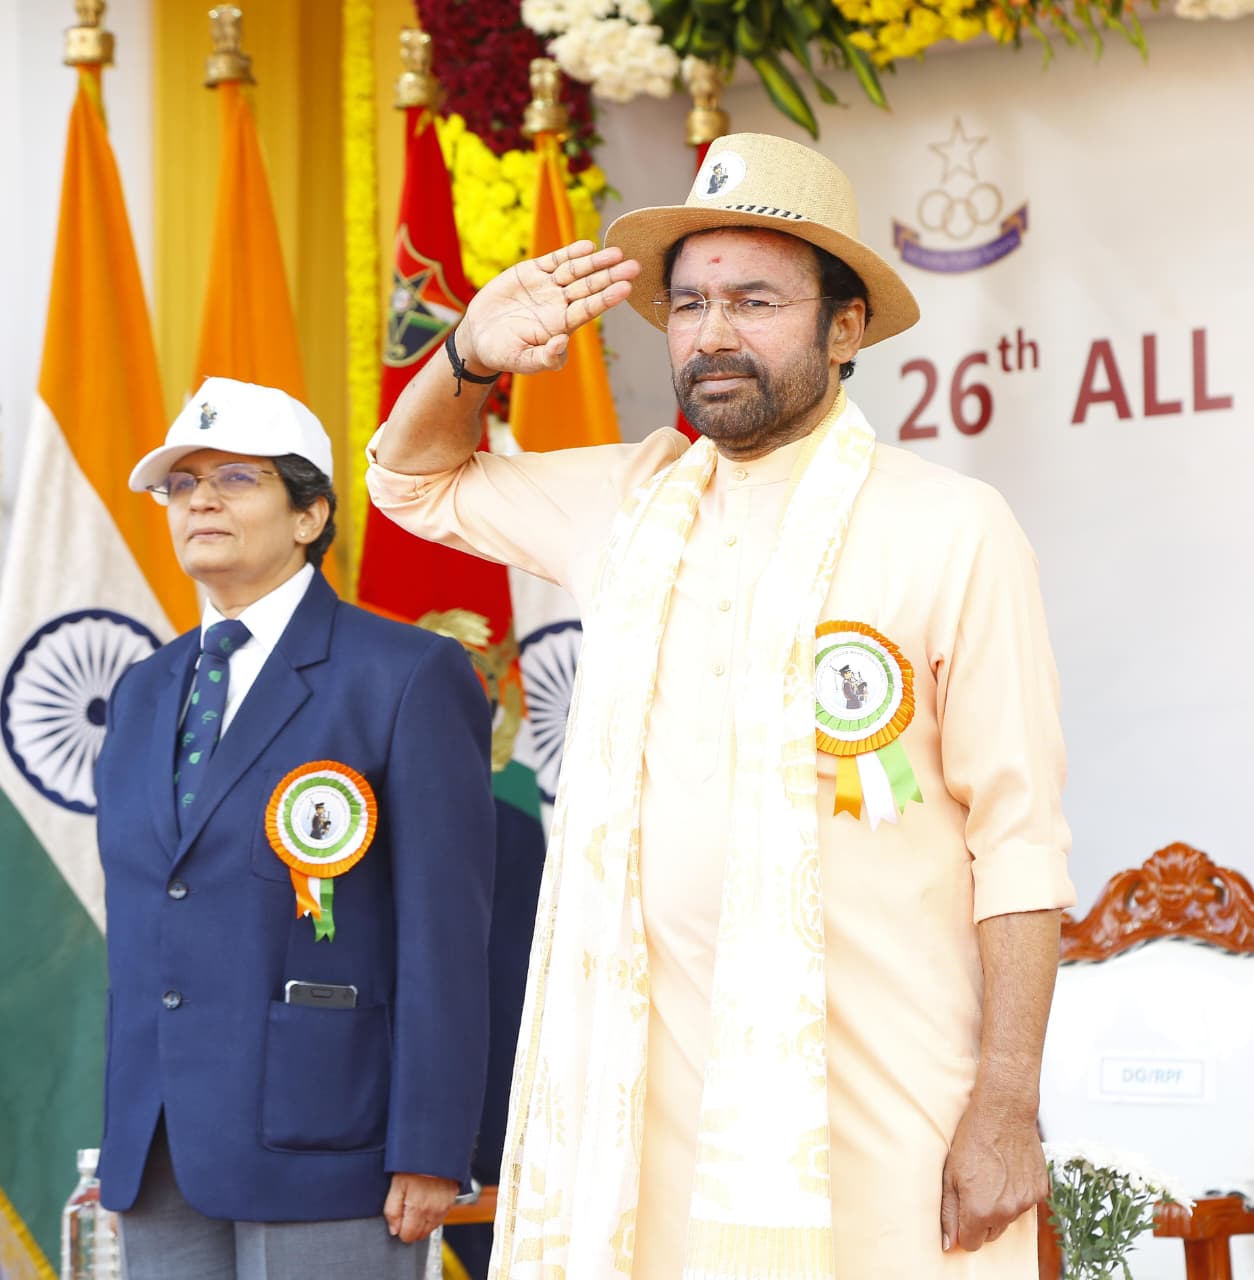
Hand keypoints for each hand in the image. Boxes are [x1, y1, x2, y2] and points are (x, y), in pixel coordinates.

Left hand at [383, 1172, 458, 1242]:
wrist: (437, 1150)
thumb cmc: (415, 1165)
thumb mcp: (397, 1184)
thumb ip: (392, 1210)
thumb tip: (394, 1230)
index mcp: (418, 1210)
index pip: (408, 1236)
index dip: (400, 1229)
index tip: (398, 1217)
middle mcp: (433, 1212)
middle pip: (420, 1235)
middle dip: (411, 1228)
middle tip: (406, 1209)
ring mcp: (444, 1207)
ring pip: (430, 1228)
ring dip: (422, 1222)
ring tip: (417, 1203)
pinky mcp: (451, 1201)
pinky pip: (440, 1218)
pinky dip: (432, 1215)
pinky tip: (427, 1202)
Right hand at [457, 240, 639, 375]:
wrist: (479, 335)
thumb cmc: (504, 353)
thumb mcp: (524, 361)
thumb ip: (545, 358)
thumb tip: (562, 344)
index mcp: (561, 325)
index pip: (589, 309)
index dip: (607, 298)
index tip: (626, 288)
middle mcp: (559, 304)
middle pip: (590, 287)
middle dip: (611, 276)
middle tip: (634, 266)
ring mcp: (547, 286)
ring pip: (576, 271)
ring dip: (596, 262)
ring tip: (616, 252)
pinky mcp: (533, 272)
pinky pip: (556, 259)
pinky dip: (570, 252)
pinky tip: (588, 246)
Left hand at [940, 1097, 1047, 1252]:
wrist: (1003, 1114)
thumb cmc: (972, 1140)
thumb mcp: (950, 1174)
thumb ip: (948, 1212)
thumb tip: (949, 1244)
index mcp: (980, 1211)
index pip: (971, 1243)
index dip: (964, 1229)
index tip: (961, 1213)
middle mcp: (1006, 1212)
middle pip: (991, 1234)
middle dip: (981, 1220)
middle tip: (975, 1191)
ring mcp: (1025, 1202)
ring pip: (1008, 1219)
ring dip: (999, 1207)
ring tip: (992, 1176)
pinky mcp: (1040, 1191)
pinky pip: (1024, 1204)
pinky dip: (1016, 1194)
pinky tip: (1008, 1172)